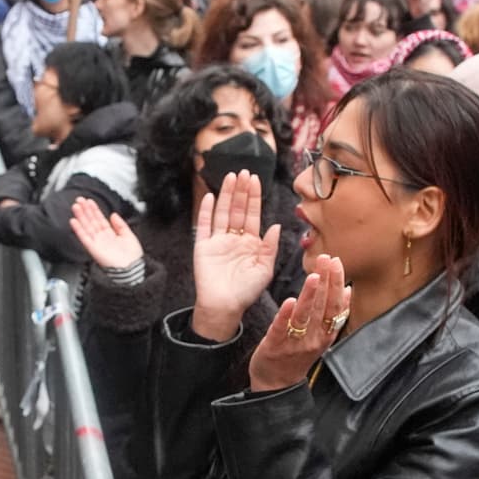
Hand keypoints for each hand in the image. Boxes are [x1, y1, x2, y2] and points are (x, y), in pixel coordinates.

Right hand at [70, 198, 143, 270]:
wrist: (131, 270)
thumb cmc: (132, 258)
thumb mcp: (129, 236)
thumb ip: (121, 225)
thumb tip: (113, 215)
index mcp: (111, 235)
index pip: (100, 219)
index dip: (94, 210)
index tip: (89, 201)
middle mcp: (102, 238)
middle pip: (91, 221)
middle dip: (85, 210)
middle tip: (79, 200)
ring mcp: (97, 243)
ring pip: (86, 227)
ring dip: (80, 216)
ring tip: (76, 206)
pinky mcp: (93, 249)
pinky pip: (84, 238)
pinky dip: (78, 229)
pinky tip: (74, 221)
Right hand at [190, 172, 281, 340]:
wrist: (224, 306)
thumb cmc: (247, 291)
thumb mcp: (265, 269)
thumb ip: (270, 246)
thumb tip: (275, 224)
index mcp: (251, 243)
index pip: (253, 215)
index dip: (254, 197)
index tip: (256, 179)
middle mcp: (234, 239)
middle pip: (238, 209)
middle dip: (241, 191)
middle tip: (244, 171)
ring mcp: (218, 241)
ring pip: (222, 212)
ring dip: (226, 194)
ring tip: (230, 176)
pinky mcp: (203, 246)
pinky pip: (204, 225)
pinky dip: (206, 211)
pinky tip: (209, 196)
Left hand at [248, 255, 351, 392]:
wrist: (277, 386)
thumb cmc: (297, 356)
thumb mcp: (320, 336)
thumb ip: (333, 315)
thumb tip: (348, 290)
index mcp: (325, 334)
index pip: (336, 306)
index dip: (337, 284)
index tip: (337, 262)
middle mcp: (313, 339)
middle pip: (323, 307)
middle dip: (326, 282)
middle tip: (327, 259)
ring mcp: (295, 343)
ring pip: (305, 317)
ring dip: (310, 296)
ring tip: (314, 276)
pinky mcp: (274, 346)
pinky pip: (282, 329)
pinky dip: (286, 315)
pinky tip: (290, 301)